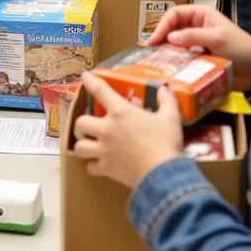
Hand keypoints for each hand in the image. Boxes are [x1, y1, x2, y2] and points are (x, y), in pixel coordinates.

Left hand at [72, 73, 182, 187]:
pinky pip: (90, 167)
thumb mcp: (170, 117)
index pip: (100, 91)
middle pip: (80, 122)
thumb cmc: (165, 143)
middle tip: (91, 125)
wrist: (161, 173)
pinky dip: (93, 166)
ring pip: (79, 146)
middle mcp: (107, 129)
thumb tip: (164, 89)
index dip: (90, 81)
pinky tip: (100, 164)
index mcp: (120, 112)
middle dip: (82, 124)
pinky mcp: (106, 168)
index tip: (84, 76)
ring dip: (83, 145)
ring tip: (90, 145)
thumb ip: (166, 101)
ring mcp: (104, 150)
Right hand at [147, 5, 250, 92]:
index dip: (162, 25)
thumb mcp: (217, 38)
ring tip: (156, 61)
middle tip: (150, 52)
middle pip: (171, 28)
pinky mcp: (198, 58)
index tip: (154, 40)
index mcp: (201, 15)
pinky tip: (168, 68)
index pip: (174, 14)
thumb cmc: (242, 49)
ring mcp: (197, 43)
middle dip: (161, 38)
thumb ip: (192, 36)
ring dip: (166, 51)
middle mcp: (197, 26)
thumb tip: (169, 37)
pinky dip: (174, 61)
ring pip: (175, 44)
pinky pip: (182, 58)